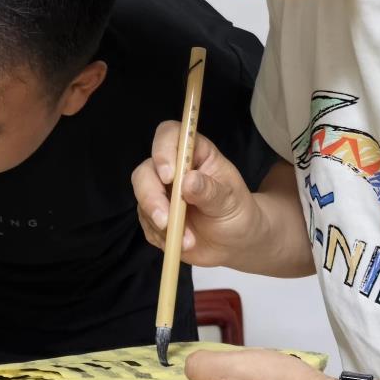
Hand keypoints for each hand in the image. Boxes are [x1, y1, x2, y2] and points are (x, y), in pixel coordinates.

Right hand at [131, 123, 268, 268]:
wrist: (236, 242)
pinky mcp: (154, 217)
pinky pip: (147, 225)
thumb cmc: (237, 212)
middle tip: (166, 221)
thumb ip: (211, 191)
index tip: (169, 176)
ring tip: (188, 241)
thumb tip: (188, 180)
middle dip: (151, 197)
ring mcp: (160, 193)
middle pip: (145, 171)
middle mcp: (172, 170)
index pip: (170, 135)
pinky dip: (162, 237)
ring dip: (160, 224)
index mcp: (194, 153)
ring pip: (142, 200)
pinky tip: (183, 244)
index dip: (163, 150)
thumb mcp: (231, 201)